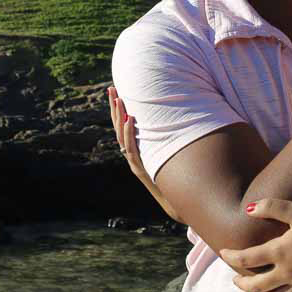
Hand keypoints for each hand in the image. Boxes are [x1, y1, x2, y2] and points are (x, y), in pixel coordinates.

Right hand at [108, 86, 181, 222]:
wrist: (178, 202)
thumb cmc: (178, 177)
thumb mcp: (171, 152)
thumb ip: (169, 137)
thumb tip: (180, 114)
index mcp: (137, 149)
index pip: (122, 126)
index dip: (118, 109)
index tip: (116, 91)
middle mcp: (133, 154)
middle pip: (118, 128)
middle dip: (115, 108)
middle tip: (112, 89)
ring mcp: (135, 162)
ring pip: (122, 137)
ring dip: (120, 117)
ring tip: (120, 99)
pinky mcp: (141, 169)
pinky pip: (132, 149)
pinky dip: (130, 134)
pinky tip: (130, 119)